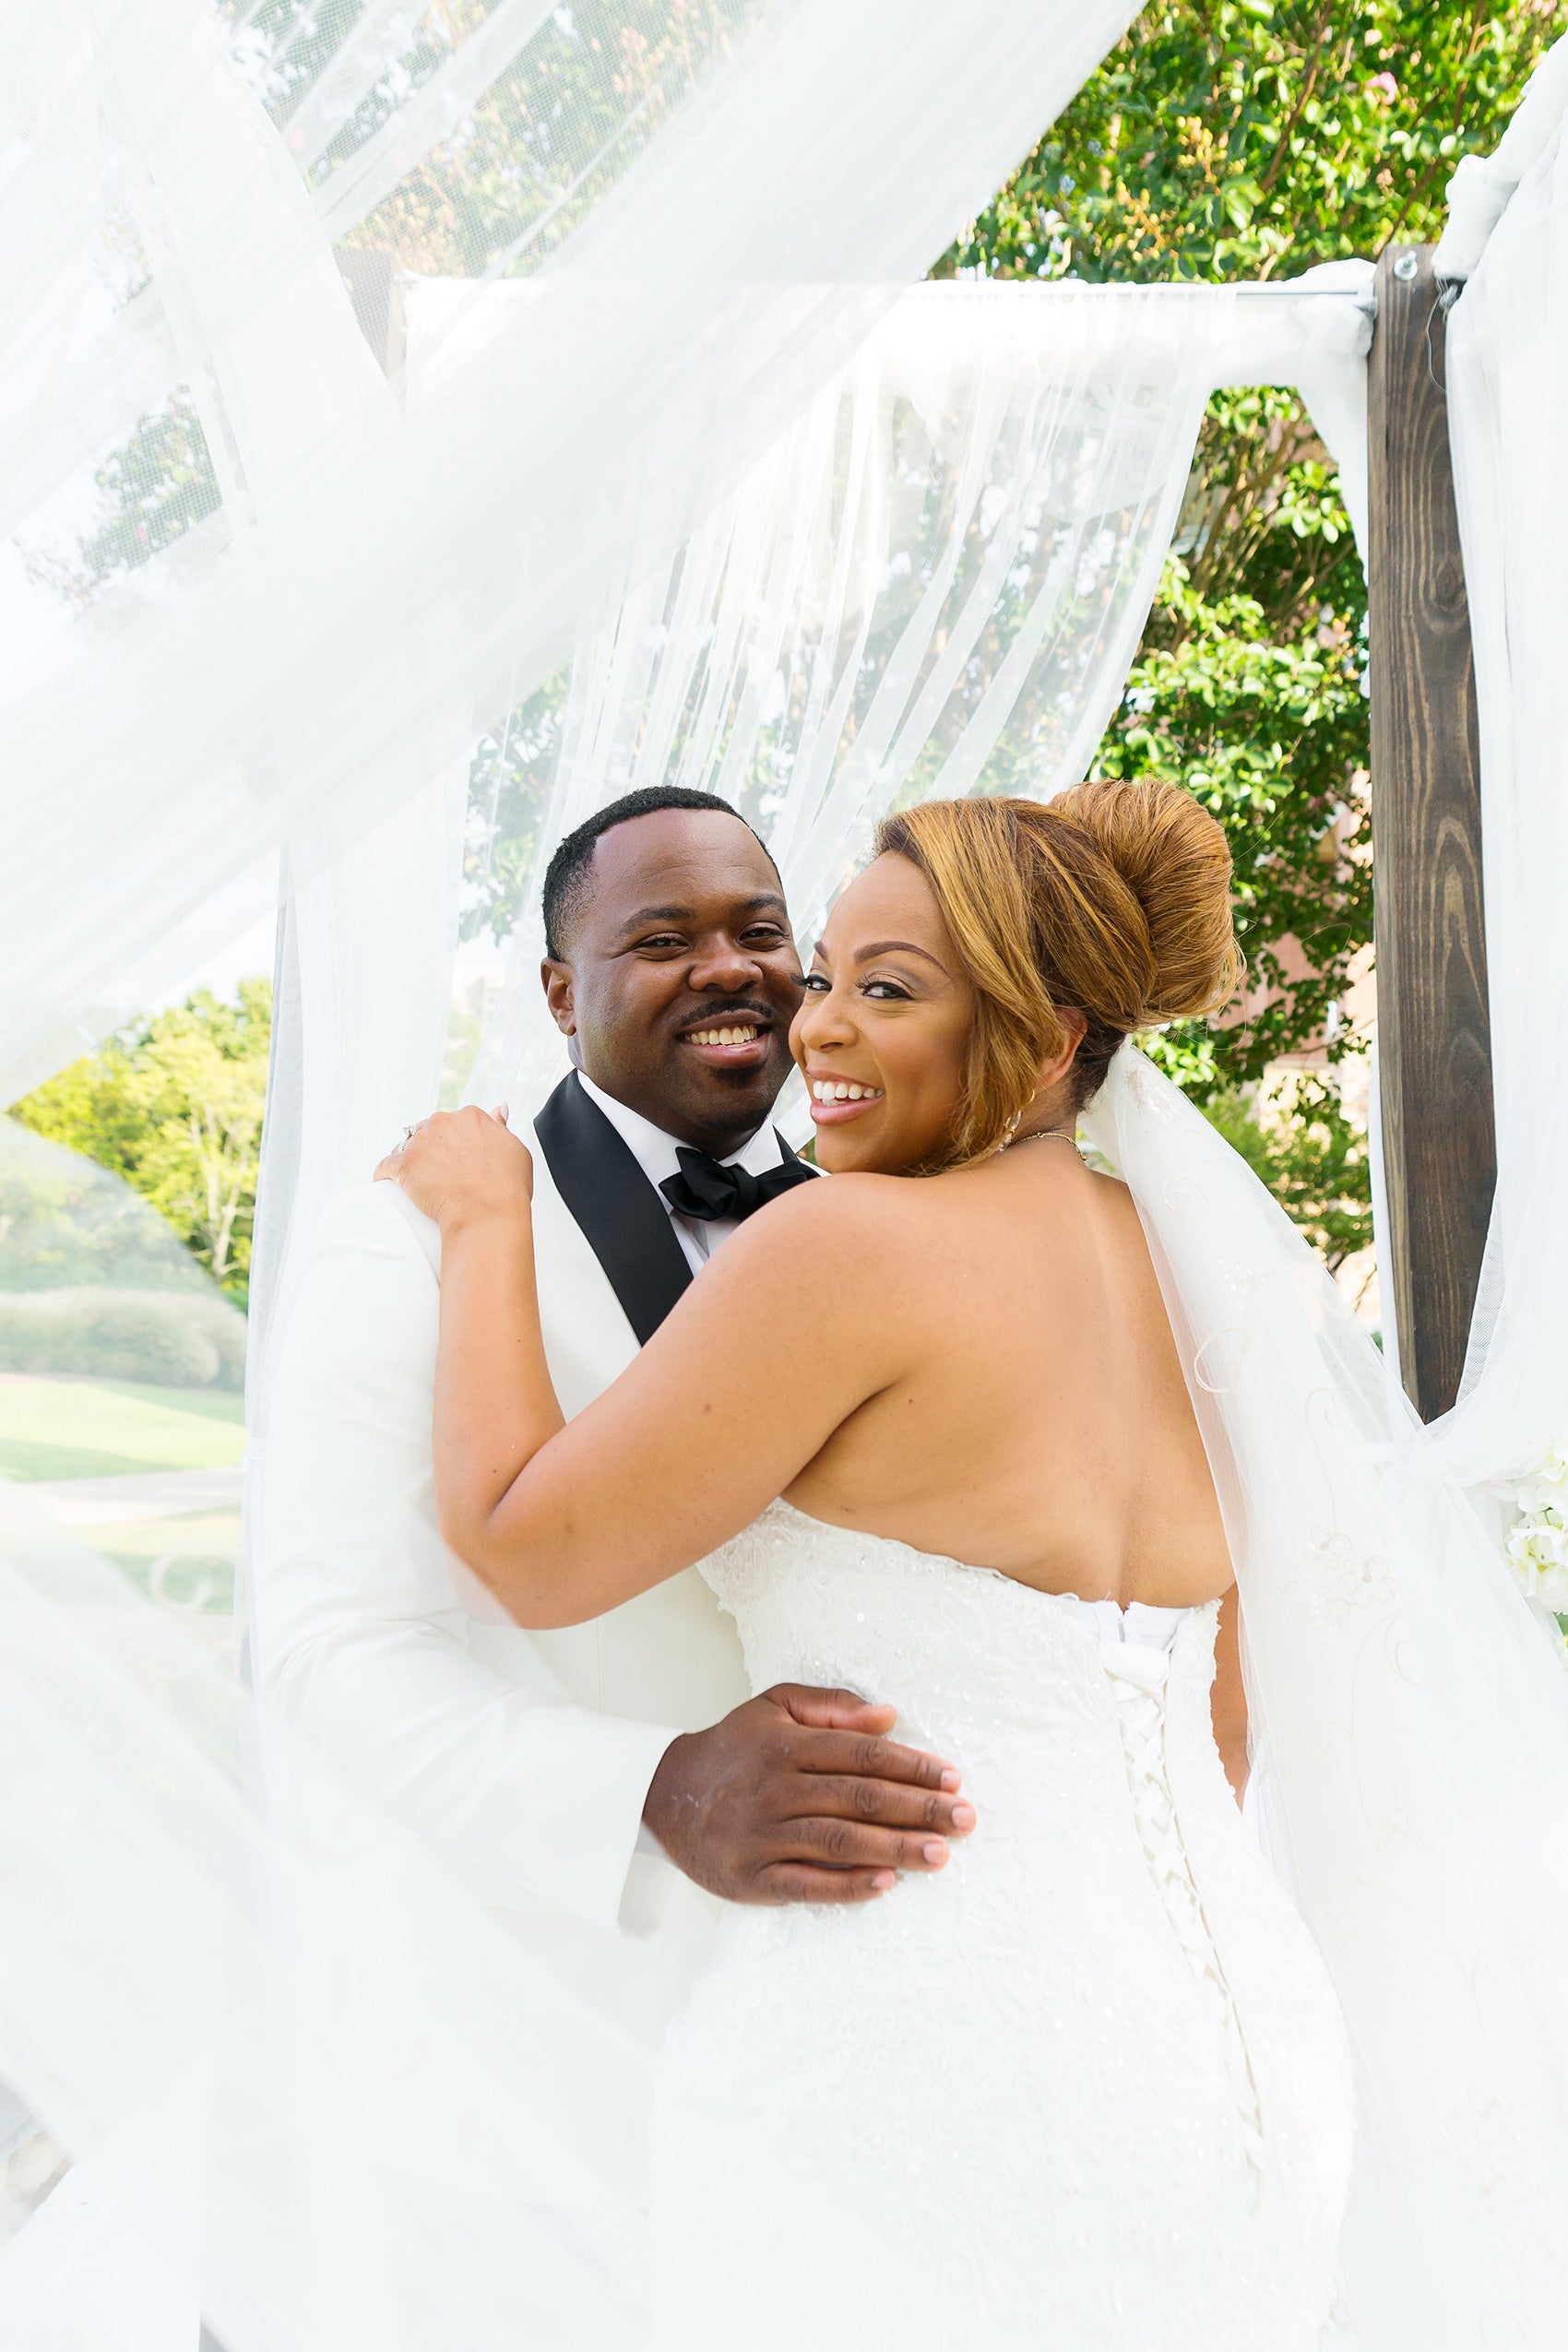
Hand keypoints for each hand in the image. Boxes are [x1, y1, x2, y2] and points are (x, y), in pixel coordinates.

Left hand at [375, 1104, 532, 1232]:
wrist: (488, 1212)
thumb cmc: (505, 1187)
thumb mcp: (515, 1149)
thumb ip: (501, 1127)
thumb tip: (498, 1111)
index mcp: (471, 1117)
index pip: (454, 1122)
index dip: (455, 1141)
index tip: (456, 1156)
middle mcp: (444, 1123)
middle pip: (429, 1130)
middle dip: (431, 1148)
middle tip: (441, 1172)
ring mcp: (421, 1142)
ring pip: (406, 1145)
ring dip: (410, 1159)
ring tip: (418, 1180)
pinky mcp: (403, 1164)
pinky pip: (386, 1165)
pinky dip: (386, 1173)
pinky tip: (389, 1182)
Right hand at [643, 1684, 975, 1904]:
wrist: (663, 1796)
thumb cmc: (734, 1749)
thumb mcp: (772, 1707)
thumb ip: (830, 1707)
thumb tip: (888, 1716)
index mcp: (785, 1745)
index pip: (860, 1754)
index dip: (910, 1765)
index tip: (952, 1778)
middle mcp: (775, 1789)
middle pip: (859, 1799)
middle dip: (918, 1809)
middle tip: (965, 1819)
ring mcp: (763, 1836)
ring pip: (840, 1843)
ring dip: (896, 1848)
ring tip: (941, 1854)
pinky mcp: (752, 1878)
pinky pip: (806, 1884)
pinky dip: (847, 1886)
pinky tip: (886, 1883)